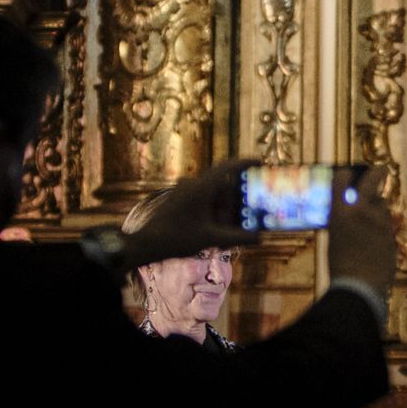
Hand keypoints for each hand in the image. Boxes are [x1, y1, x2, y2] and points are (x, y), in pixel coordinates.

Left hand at [121, 160, 261, 269]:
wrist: (145, 244)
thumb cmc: (177, 238)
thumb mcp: (211, 239)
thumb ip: (238, 237)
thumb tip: (261, 238)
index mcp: (201, 187)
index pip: (227, 167)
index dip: (245, 163)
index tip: (260, 162)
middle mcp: (193, 185)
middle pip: (222, 182)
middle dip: (239, 191)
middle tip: (254, 198)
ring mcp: (184, 192)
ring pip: (212, 192)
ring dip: (226, 203)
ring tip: (239, 217)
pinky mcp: (179, 201)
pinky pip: (202, 199)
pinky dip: (214, 208)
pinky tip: (221, 224)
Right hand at [328, 166, 396, 303]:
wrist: (360, 288)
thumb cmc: (339, 267)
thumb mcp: (333, 240)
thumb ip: (342, 223)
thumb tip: (346, 213)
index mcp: (340, 213)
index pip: (341, 180)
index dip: (343, 174)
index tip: (346, 171)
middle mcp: (361, 211)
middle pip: (372, 180)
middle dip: (377, 172)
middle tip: (381, 168)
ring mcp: (379, 222)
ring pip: (382, 204)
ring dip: (377, 206)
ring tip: (370, 214)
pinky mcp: (391, 234)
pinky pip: (387, 223)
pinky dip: (381, 225)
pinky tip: (375, 236)